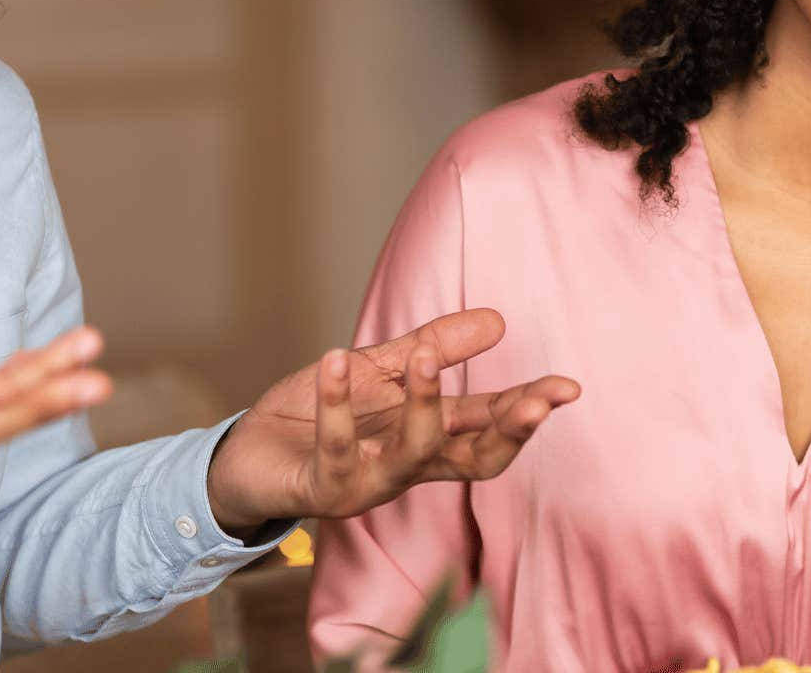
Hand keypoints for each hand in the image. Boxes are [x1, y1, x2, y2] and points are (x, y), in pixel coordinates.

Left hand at [206, 308, 579, 527]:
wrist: (245, 455)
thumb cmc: (314, 417)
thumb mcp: (381, 371)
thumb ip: (434, 348)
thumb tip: (498, 321)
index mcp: (428, 439)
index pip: (489, 428)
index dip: (528, 411)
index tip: (566, 388)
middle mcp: (407, 468)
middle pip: (473, 458)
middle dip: (507, 430)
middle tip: (536, 402)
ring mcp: (368, 483)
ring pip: (412, 453)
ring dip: (424, 404)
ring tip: (426, 356)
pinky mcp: (323, 489)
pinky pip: (335, 448)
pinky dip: (335, 404)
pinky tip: (336, 360)